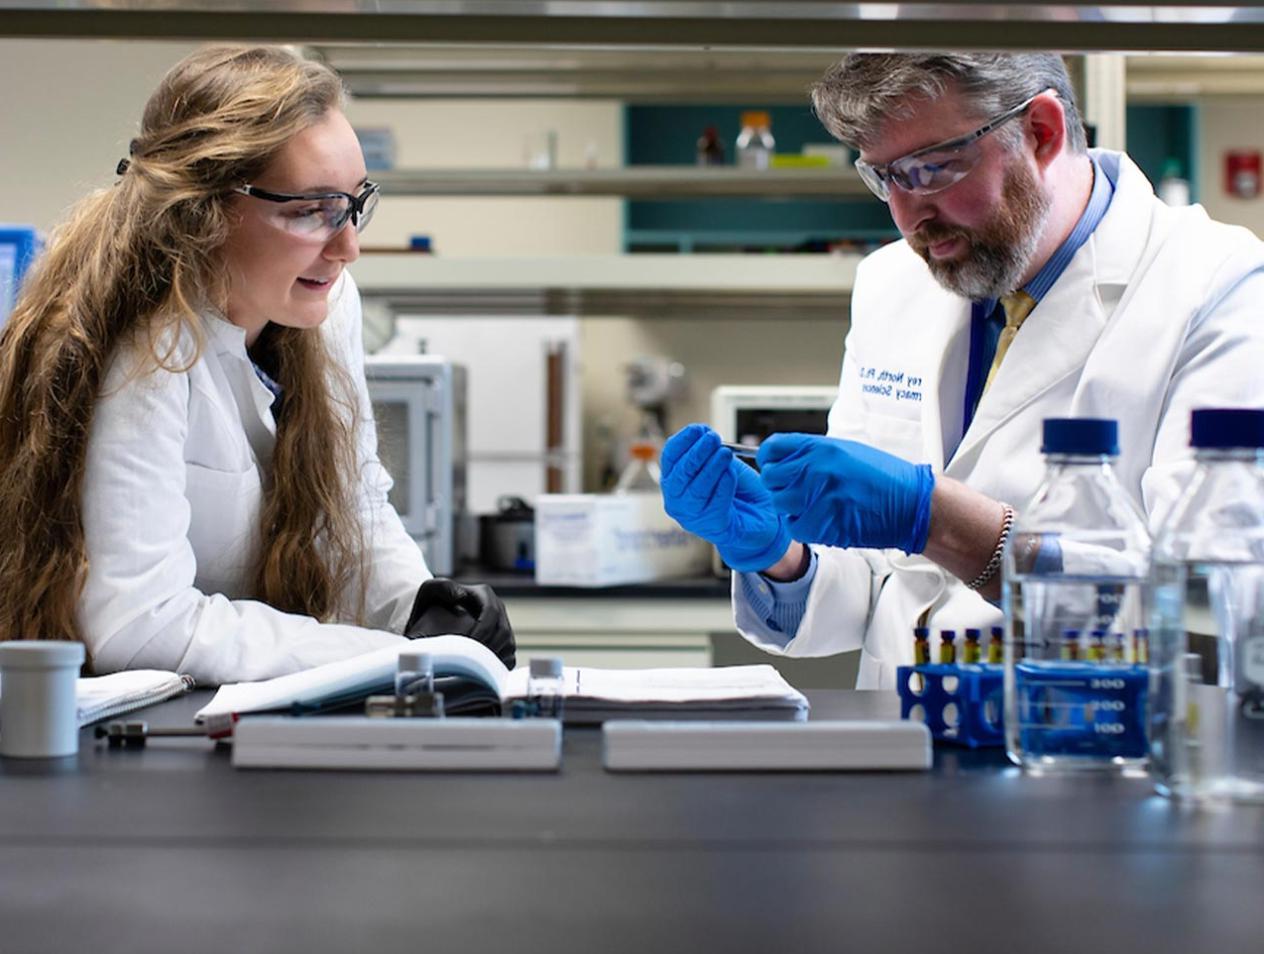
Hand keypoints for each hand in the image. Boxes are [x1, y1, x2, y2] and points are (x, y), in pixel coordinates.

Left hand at [405, 578, 515, 667]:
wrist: (429, 617)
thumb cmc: (429, 603)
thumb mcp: (430, 589)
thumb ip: (442, 587)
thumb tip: (461, 595)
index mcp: (484, 594)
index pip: (491, 613)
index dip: (482, 631)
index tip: (468, 646)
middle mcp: (497, 608)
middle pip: (503, 631)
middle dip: (489, 648)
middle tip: (472, 663)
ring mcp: (501, 625)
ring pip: (508, 644)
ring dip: (494, 658)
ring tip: (475, 670)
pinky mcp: (502, 641)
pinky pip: (508, 656)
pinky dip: (498, 665)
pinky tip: (481, 673)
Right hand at [659, 423, 790, 571]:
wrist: (765, 517)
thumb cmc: (740, 490)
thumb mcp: (722, 463)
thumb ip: (711, 451)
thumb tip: (704, 432)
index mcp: (676, 482)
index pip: (670, 459)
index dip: (682, 441)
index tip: (697, 429)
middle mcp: (678, 502)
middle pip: (679, 475)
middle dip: (696, 453)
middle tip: (713, 438)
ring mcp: (694, 517)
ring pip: (696, 489)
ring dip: (711, 468)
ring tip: (725, 454)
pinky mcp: (714, 527)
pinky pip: (715, 503)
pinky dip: (723, 485)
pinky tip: (730, 474)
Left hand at [757, 433, 934, 553]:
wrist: (909, 504)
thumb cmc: (883, 478)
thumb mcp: (846, 452)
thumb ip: (812, 454)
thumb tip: (784, 460)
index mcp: (820, 448)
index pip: (772, 449)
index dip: (769, 459)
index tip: (774, 466)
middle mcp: (814, 469)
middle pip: (770, 478)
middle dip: (779, 486)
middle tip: (796, 491)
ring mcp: (817, 497)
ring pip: (780, 504)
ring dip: (791, 507)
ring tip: (813, 506)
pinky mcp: (822, 524)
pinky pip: (794, 527)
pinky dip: (803, 526)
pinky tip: (821, 520)